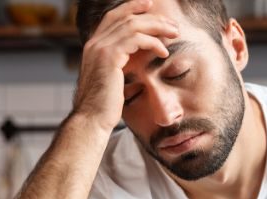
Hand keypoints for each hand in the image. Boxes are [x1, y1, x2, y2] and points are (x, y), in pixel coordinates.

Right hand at [72, 0, 179, 132]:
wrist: (92, 120)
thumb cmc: (104, 106)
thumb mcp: (111, 79)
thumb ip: (119, 64)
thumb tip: (134, 59)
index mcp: (93, 46)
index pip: (113, 17)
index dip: (131, 7)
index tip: (150, 5)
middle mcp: (94, 43)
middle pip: (125, 17)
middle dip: (151, 17)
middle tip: (172, 25)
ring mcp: (100, 48)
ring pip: (132, 25)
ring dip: (157, 27)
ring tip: (174, 34)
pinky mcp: (109, 57)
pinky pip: (135, 39)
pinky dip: (152, 42)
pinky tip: (163, 51)